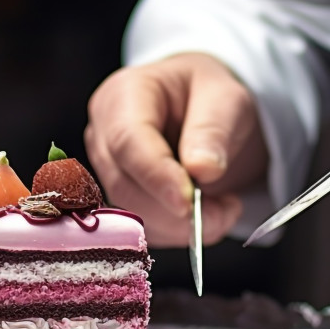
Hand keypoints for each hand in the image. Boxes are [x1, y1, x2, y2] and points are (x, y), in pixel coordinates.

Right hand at [85, 53, 268, 246]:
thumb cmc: (210, 96)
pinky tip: (209, 214)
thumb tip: (202, 170)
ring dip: (180, 225)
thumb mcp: (226, 98)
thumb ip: (214, 130)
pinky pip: (142, 229)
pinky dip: (178, 232)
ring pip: (131, 213)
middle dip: (173, 210)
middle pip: (124, 184)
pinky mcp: (121, 198)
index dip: (156, 176)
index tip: (189, 202)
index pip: (127, 142)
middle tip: (224, 212)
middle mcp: (103, 133)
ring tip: (224, 209)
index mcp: (123, 95)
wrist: (206, 111)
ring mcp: (108, 169)